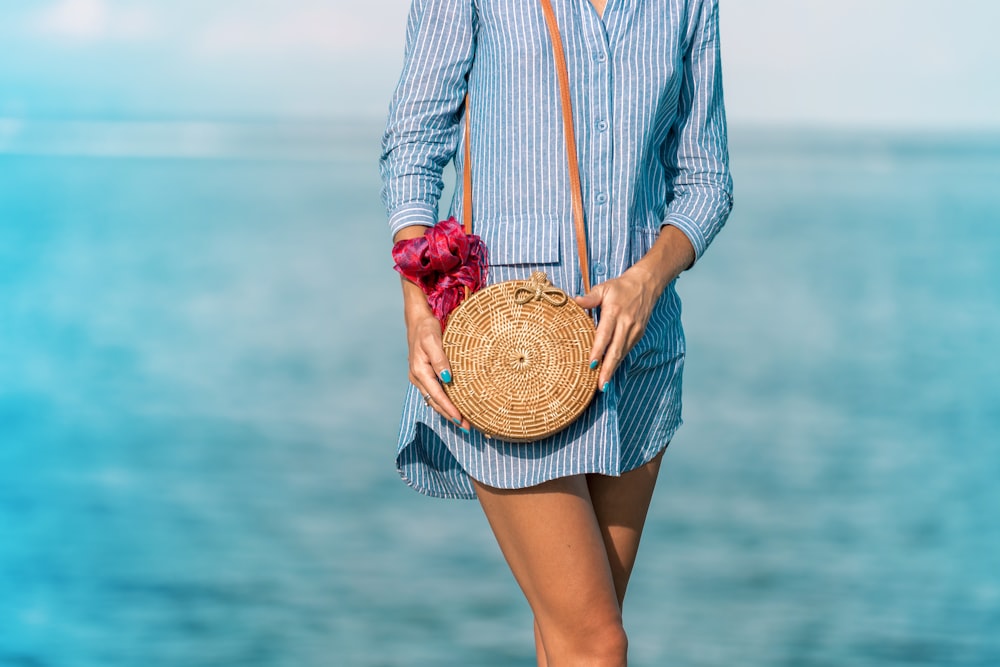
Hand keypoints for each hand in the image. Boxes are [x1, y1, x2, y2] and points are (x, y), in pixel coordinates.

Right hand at [394, 224, 470, 432]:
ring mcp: (421, 378)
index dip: (449, 409)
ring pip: (435, 400)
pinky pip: (435, 393)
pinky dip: (445, 403)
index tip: (461, 420)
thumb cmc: (426, 328)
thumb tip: (447, 380)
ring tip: (464, 422)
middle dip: (451, 416)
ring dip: (449, 412)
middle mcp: (419, 378)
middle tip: (468, 428)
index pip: (437, 395)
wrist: (417, 320)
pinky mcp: (426, 375)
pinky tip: (456, 407)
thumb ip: (440, 359)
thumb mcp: (433, 340)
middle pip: (436, 403)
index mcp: (420, 371)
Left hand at [573, 225, 694, 388]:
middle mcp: (626, 323)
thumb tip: (575, 301)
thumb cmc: (620, 287)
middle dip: (608, 369)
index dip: (598, 350)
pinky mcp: (639, 334)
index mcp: (614, 312)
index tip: (591, 365)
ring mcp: (634, 330)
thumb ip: (590, 297)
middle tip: (601, 386)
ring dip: (613, 369)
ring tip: (603, 384)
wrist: (646, 285)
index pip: (605, 334)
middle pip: (616, 350)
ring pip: (622, 353)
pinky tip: (610, 371)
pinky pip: (626, 350)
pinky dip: (618, 361)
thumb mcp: (603, 288)